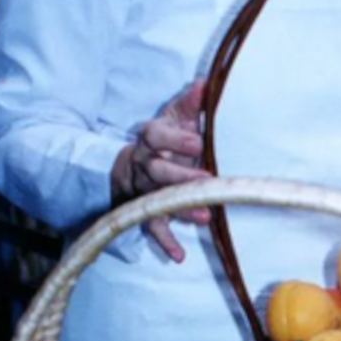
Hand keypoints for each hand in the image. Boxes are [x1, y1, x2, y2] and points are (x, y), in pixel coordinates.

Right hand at [111, 79, 212, 261]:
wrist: (132, 162)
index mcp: (151, 138)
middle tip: (207, 182)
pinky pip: (153, 227)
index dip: (175, 139)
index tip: (197, 141)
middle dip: (181, 176)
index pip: (156, 134)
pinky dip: (165, 242)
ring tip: (204, 217)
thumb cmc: (165, 137)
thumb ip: (190, 103)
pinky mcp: (145, 210)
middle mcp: (144, 164)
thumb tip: (205, 84)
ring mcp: (143, 190)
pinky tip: (179, 256)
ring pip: (158, 200)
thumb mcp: (175, 117)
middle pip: (158, 171)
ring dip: (180, 209)